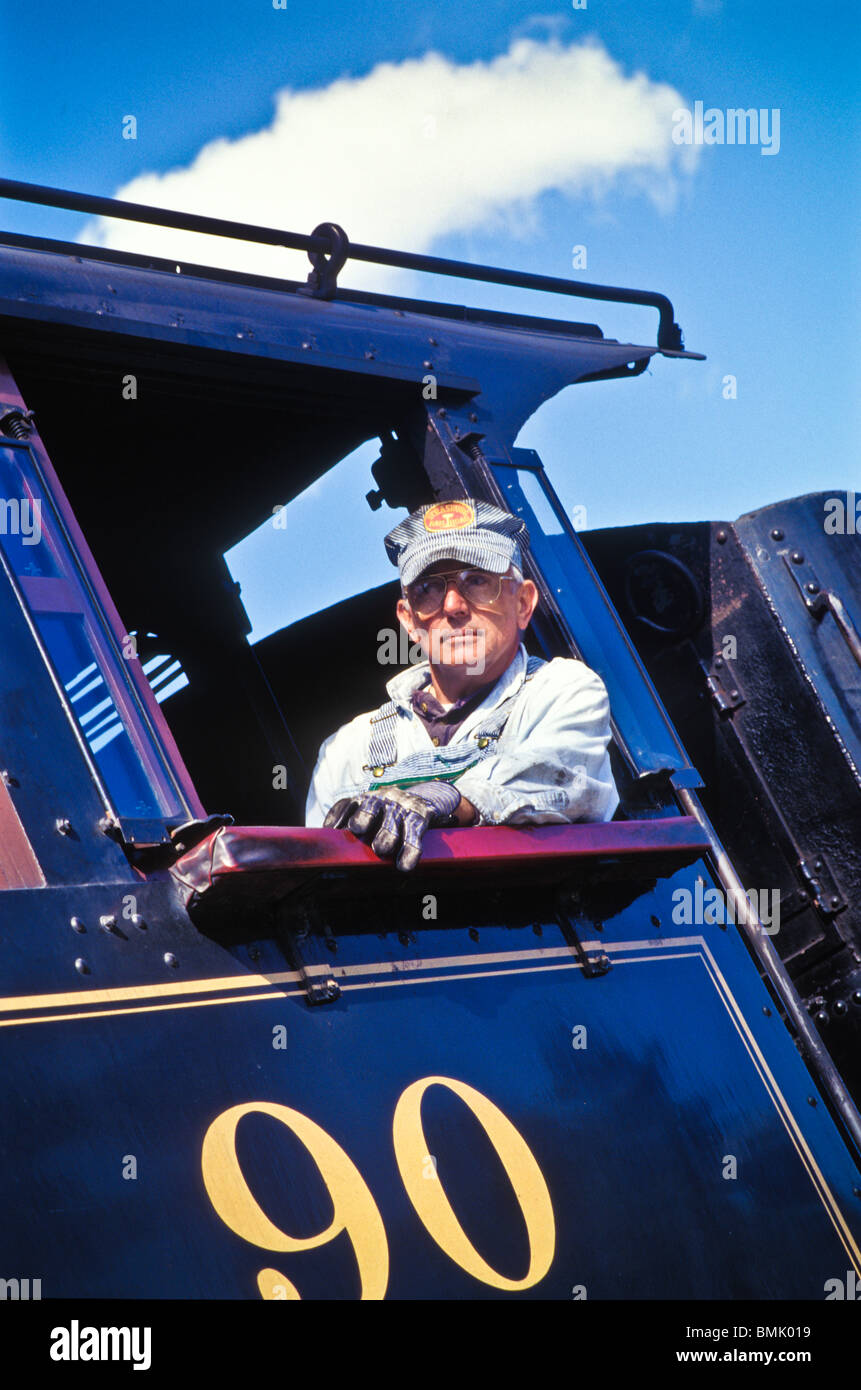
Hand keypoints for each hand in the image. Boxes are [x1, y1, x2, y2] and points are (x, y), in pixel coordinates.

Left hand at [323, 781, 461, 871]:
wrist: (431, 797)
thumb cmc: (394, 813)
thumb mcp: (375, 812)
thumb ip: (357, 824)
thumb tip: (335, 843)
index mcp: (367, 799)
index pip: (347, 804)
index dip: (337, 817)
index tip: (331, 830)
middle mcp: (383, 799)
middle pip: (369, 807)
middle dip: (363, 818)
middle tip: (357, 829)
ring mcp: (403, 806)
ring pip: (392, 823)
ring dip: (386, 836)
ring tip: (381, 849)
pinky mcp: (422, 816)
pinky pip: (414, 835)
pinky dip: (410, 851)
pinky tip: (404, 865)